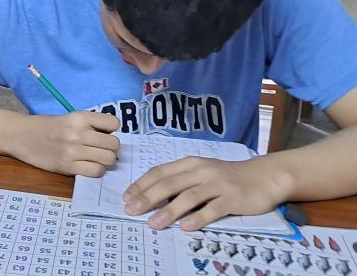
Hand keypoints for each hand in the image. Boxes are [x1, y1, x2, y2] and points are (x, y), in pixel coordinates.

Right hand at [4, 112, 120, 176]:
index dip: (111, 130)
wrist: (21, 136)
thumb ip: (90, 125)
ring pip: (108, 159)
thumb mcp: (70, 118)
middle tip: (101, 148)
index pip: (114, 123)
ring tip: (96, 158)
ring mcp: (72, 151)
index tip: (103, 133)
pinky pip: (96, 171)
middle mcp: (77, 133)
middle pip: (114, 144)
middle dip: (111, 147)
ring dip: (105, 160)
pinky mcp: (67, 166)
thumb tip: (112, 137)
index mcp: (79, 117)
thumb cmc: (48, 126)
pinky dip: (96, 169)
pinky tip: (88, 165)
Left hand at [123, 156, 290, 230]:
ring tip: (153, 223)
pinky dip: (198, 217)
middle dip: (147, 197)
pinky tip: (185, 227)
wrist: (265, 176)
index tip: (126, 197)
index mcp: (190, 163)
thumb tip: (151, 197)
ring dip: (169, 211)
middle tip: (131, 210)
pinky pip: (213, 208)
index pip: (160, 172)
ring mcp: (218, 183)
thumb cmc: (227, 177)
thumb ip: (180, 181)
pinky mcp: (234, 198)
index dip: (141, 184)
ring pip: (189, 197)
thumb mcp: (201, 172)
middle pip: (169, 184)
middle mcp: (202, 171)